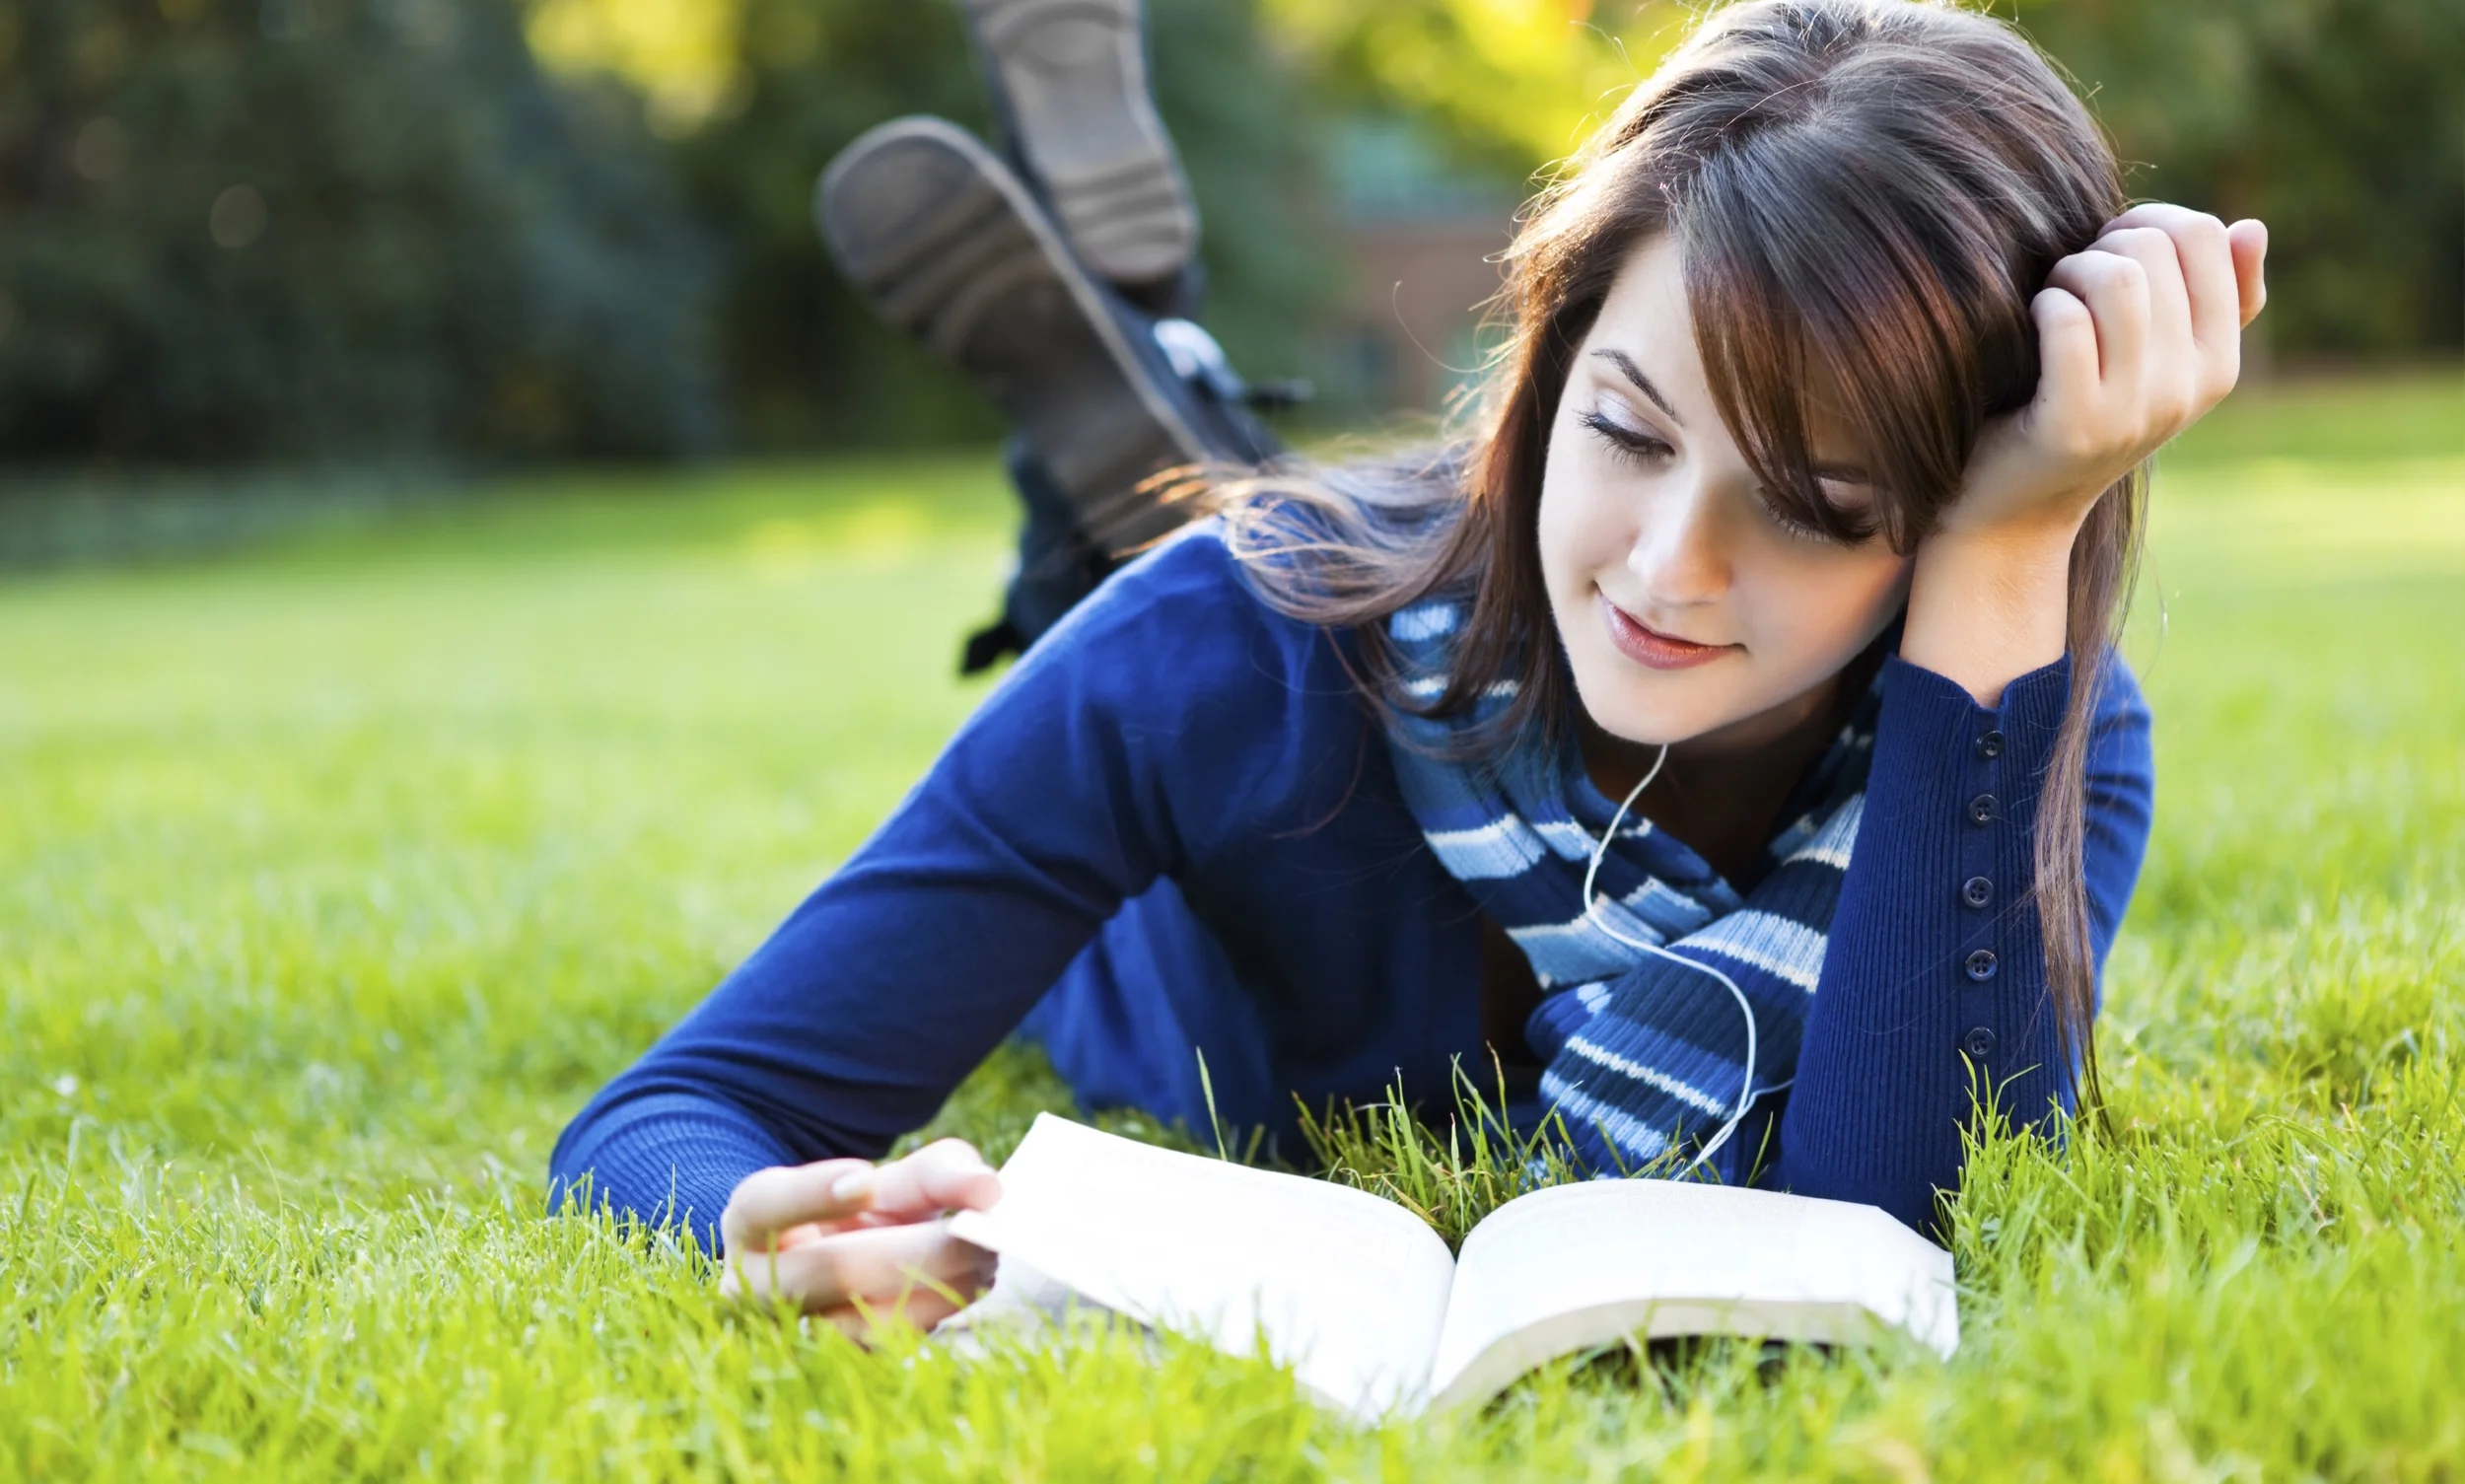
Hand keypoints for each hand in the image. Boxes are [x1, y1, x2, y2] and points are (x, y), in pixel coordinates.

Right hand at [717, 1138, 1002, 1339]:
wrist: (850, 1265)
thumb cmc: (866, 1213)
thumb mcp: (891, 1181)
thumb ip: (936, 1173)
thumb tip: (986, 1190)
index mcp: (753, 1219)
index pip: (766, 1206)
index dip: (811, 1195)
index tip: (866, 1180)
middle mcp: (756, 1283)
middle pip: (831, 1269)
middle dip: (914, 1251)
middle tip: (975, 1232)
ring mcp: (790, 1333)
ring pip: (862, 1322)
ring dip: (934, 1291)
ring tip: (982, 1260)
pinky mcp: (832, 1365)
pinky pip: (887, 1349)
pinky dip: (935, 1317)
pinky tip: (967, 1288)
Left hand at [1945, 205, 2268, 543]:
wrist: (2014, 509)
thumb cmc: (2079, 413)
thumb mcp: (2154, 361)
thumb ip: (2208, 300)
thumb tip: (2250, 228)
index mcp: (2218, 363)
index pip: (2206, 236)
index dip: (2148, 219)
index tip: (2109, 247)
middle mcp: (2187, 389)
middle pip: (2155, 249)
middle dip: (2101, 245)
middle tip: (2071, 278)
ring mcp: (2134, 411)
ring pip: (2116, 278)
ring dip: (2069, 269)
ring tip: (2053, 294)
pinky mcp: (2074, 426)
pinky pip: (2068, 323)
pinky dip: (2043, 305)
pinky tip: (2032, 322)